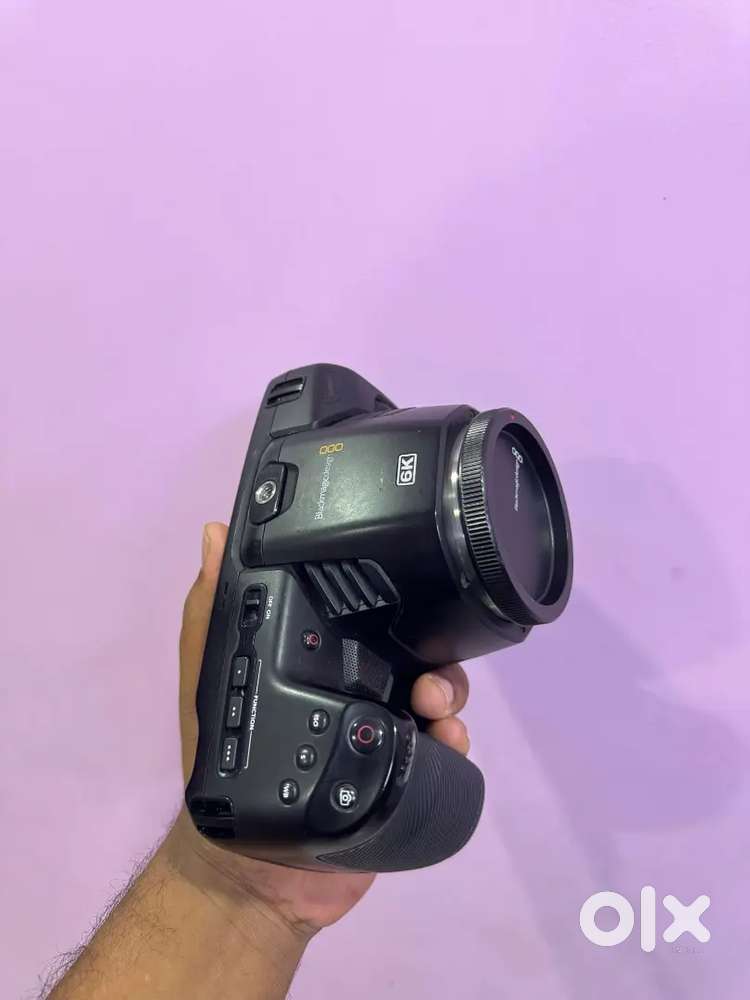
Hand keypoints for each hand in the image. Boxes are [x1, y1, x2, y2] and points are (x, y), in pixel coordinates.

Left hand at [172, 522, 471, 938]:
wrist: (254, 867)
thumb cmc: (219, 762)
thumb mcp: (208, 676)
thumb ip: (208, 611)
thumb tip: (214, 532)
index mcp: (317, 661)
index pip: (366, 619)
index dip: (392, 604)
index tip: (408, 601)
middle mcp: (357, 689)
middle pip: (417, 653)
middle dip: (437, 657)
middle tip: (431, 681)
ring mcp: (385, 731)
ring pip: (439, 694)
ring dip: (451, 695)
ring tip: (437, 713)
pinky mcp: (405, 771)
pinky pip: (446, 747)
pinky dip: (457, 740)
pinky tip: (448, 743)